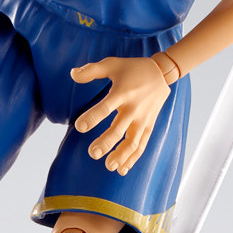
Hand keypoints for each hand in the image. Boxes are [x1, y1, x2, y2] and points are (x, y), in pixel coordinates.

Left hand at [71, 56, 170, 174]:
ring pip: (133, 141)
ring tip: (109, 166)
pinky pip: (142, 144)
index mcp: (122, 93)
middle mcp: (133, 108)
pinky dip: (133, 158)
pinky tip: (122, 169)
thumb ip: (91, 70)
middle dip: (106, 143)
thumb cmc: (132, 69)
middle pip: (119, 129)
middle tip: (93, 153)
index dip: (92, 118)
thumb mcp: (112, 64)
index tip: (80, 127)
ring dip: (121, 155)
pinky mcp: (149, 125)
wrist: (161, 73)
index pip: (106, 108)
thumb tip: (72, 74)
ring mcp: (143, 119)